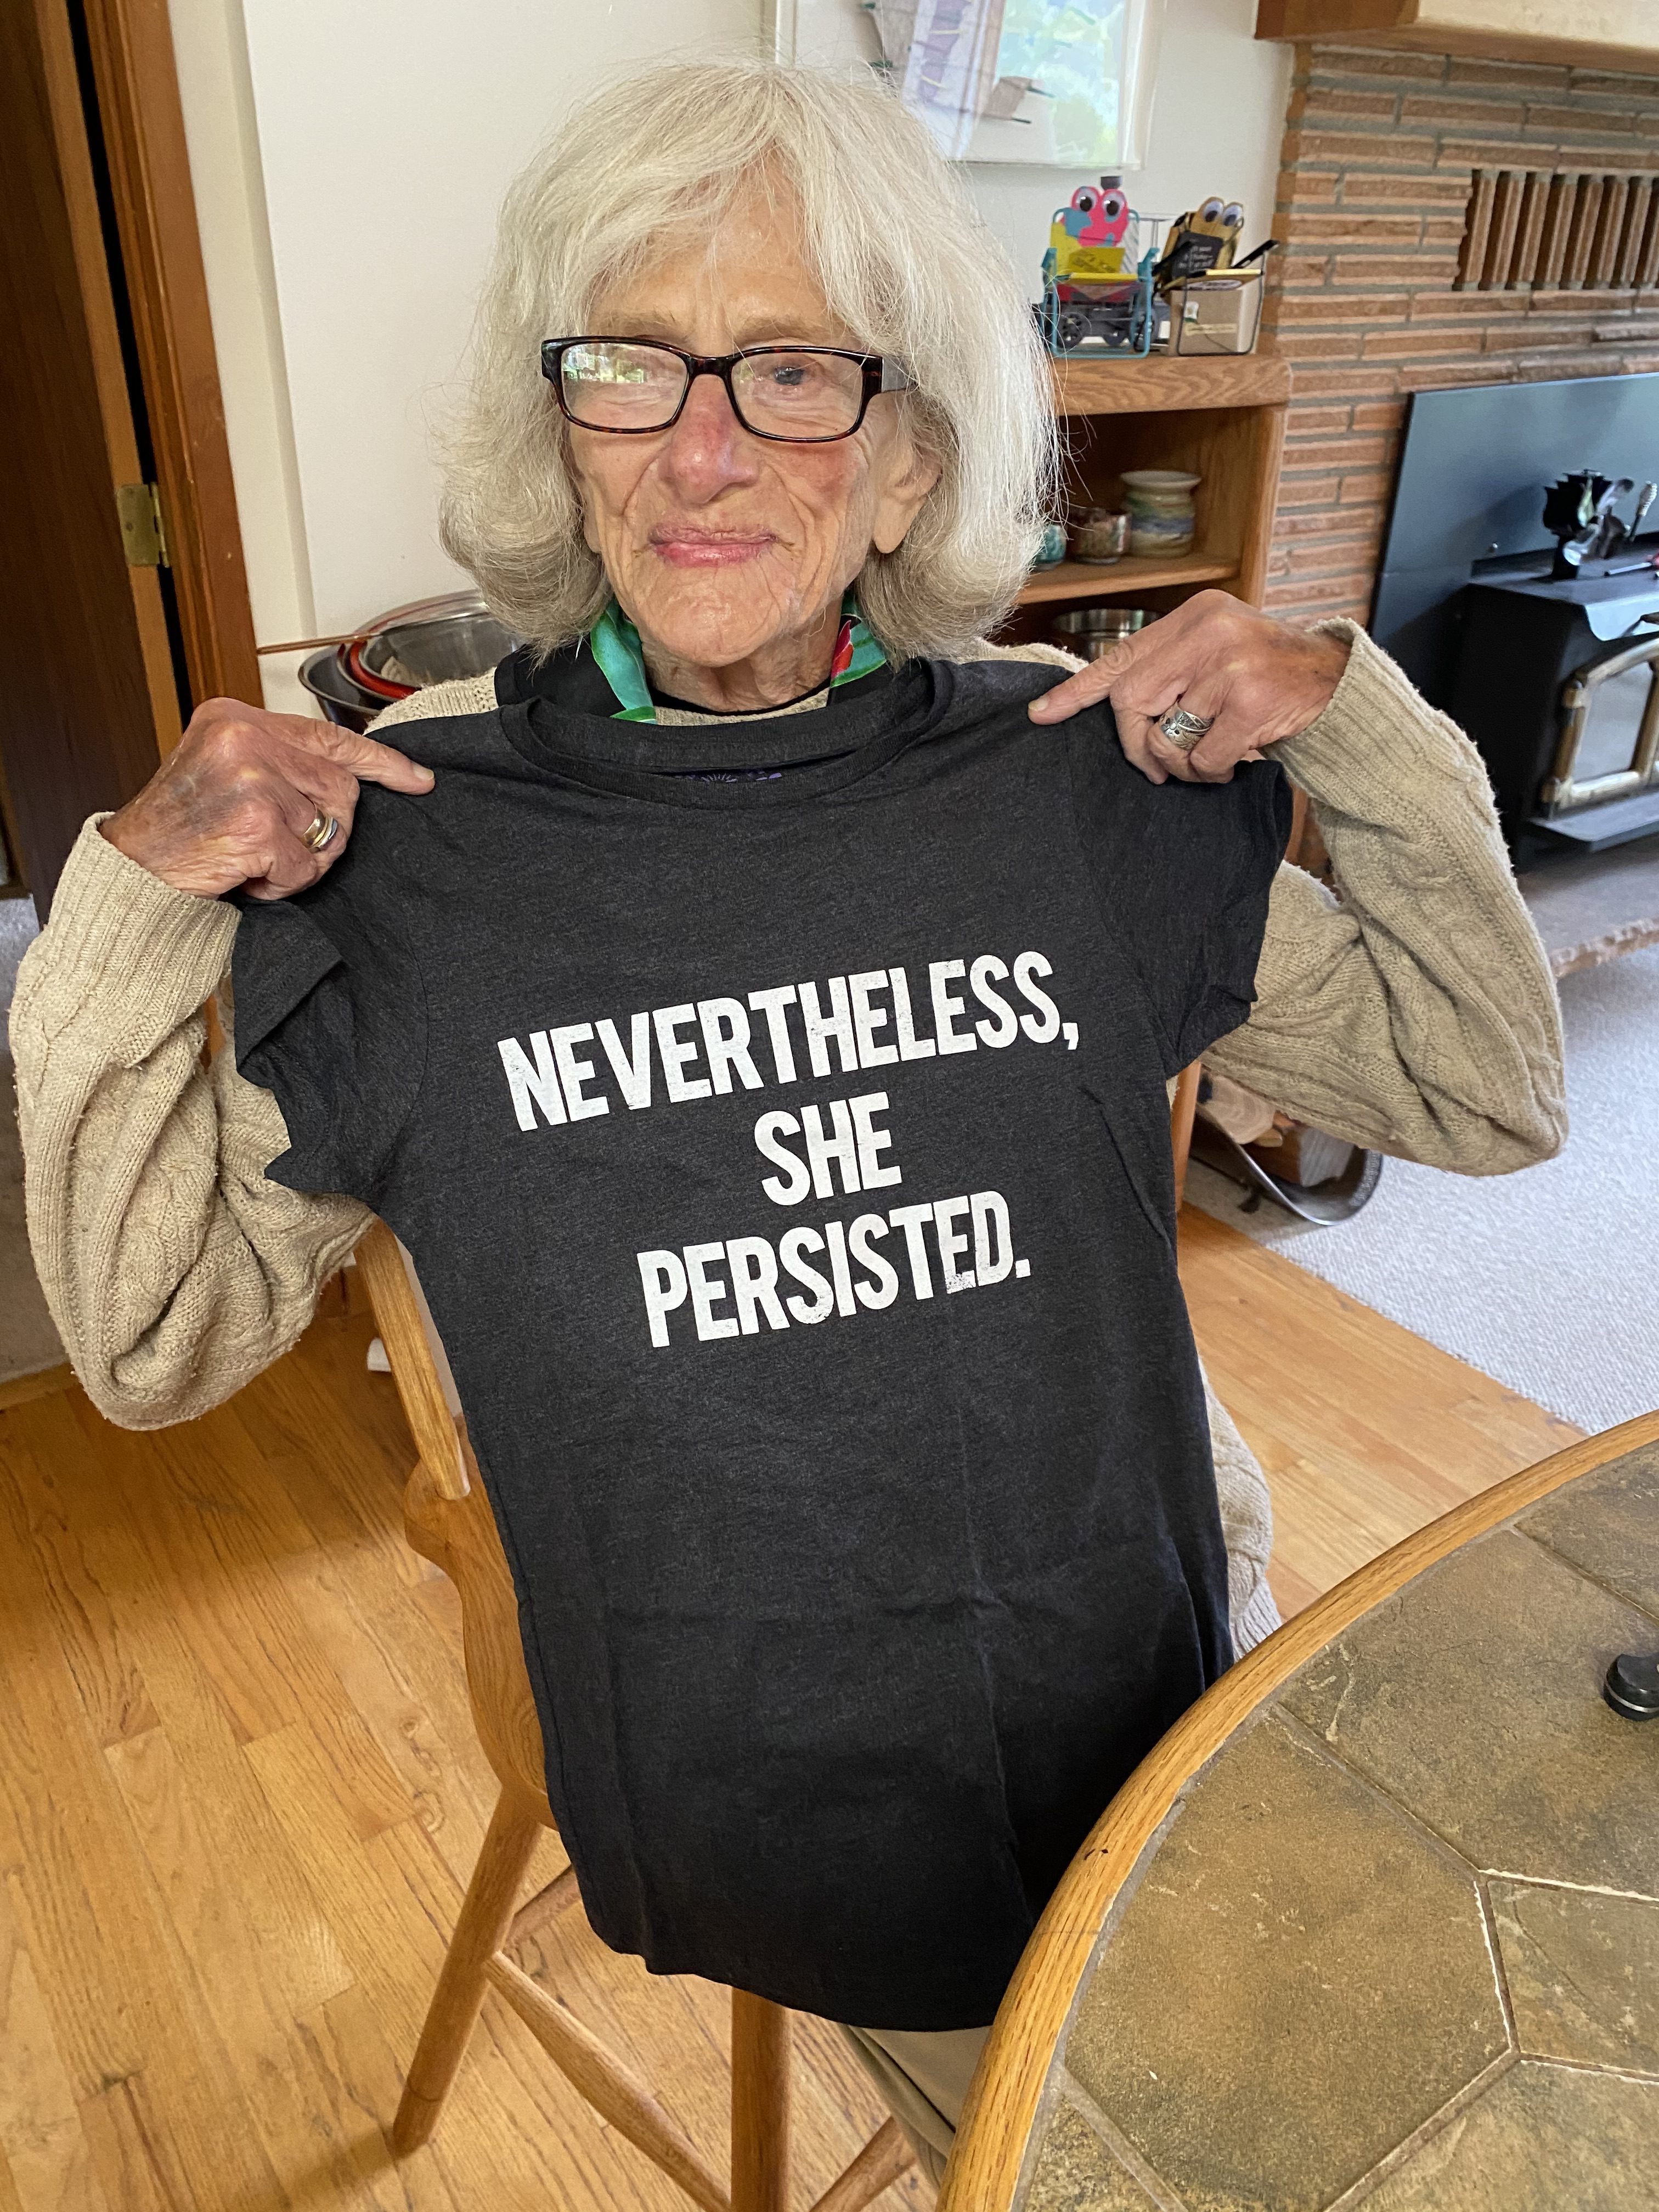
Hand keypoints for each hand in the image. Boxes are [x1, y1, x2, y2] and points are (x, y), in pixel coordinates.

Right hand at [102, 699, 433, 899]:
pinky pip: (303, 867)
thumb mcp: (226, 771)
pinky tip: (246, 874)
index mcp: (238, 717)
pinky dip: (281, 884)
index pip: (330, 736)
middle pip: (340, 790)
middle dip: (322, 831)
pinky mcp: (257, 824)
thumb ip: (279, 763)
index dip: (381, 763)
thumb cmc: (182, 826)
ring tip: (255, 859)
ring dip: (299, 861)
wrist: (133, 867)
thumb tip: (347, 776)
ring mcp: (252, 779)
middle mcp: (245, 738)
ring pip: (326, 831)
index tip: (417, 779)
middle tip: (279, 846)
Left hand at [1027, 590, 1350, 784]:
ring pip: (1166, 736)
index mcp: (1196, 615)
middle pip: (1130, 700)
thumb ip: (1170, 667)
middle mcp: (1210, 632)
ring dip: (1181, 763)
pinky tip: (1234, 760)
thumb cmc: (1267, 674)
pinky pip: (1202, 759)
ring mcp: (1230, 667)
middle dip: (1137, 743)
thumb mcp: (1217, 651)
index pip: (1121, 655)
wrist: (1338, 684)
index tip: (1042, 715)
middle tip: (1157, 764)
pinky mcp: (1250, 703)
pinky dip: (1212, 772)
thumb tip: (1112, 703)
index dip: (1078, 691)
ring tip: (1207, 758)